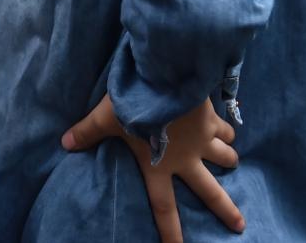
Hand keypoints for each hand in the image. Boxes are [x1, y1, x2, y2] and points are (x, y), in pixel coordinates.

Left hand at [63, 95, 243, 242]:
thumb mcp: (106, 118)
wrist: (164, 78)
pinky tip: (227, 128)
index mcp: (157, 165)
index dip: (171, 231)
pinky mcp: (212, 119)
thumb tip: (65, 143)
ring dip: (229, 159)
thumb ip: (87, 132)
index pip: (164, 207)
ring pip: (225, 156)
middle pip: (210, 191)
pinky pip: (225, 129)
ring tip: (233, 161)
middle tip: (240, 225)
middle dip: (226, 209)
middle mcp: (186, 158)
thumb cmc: (133, 103)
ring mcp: (203, 139)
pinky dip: (227, 130)